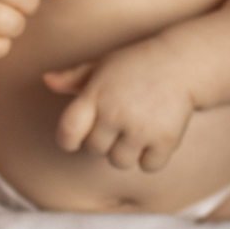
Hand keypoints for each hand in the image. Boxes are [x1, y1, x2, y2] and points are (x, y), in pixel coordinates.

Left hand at [45, 40, 195, 170]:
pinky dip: (152, 157)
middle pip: (95, 150)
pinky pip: (148, 166)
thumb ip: (74, 77)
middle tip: (120, 122)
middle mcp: (115, 113)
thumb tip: (46, 81)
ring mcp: (140, 128)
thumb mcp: (104, 65)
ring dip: (126, 152)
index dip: (68, 140)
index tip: (76, 139)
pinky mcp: (165, 139)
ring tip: (137, 130)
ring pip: (119, 162)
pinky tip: (155, 137)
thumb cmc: (137, 63)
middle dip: (104, 141)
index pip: (68, 131)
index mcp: (95, 95)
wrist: (183, 62)